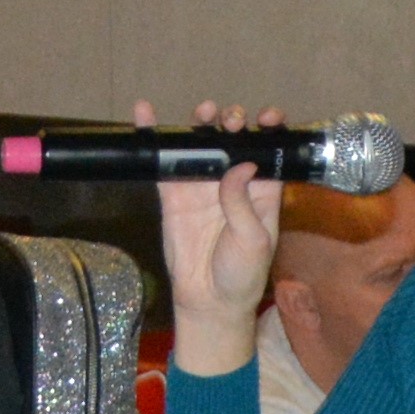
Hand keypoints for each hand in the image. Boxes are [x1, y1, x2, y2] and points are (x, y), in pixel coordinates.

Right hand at [153, 104, 281, 367]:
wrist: (209, 302)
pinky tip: (146, 116)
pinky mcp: (173, 195)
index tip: (269, 117)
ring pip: (201, 145)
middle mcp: (232, 182)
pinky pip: (164, 163)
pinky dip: (154, 139)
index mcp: (260, 191)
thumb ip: (243, 203)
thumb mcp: (253, 240)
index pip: (267, 151)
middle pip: (232, 140)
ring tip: (204, 111)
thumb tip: (240, 166)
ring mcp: (201, 186)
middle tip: (230, 120)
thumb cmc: (242, 274)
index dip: (269, 130)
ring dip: (202, 123)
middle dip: (233, 122)